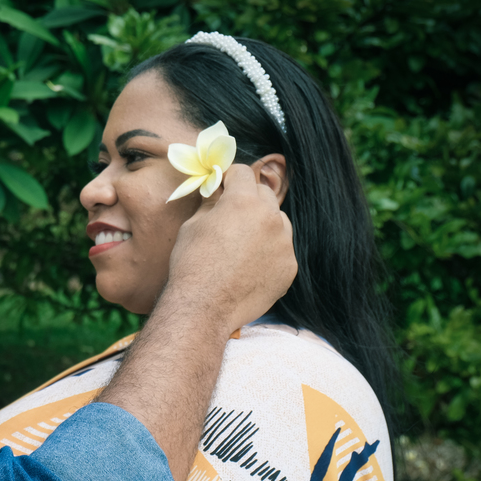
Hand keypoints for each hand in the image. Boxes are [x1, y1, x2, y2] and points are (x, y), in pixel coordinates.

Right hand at [167, 163, 296, 332]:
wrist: (203, 307)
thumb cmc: (191, 264)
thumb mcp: (192, 226)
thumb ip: (211, 203)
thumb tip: (217, 192)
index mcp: (243, 201)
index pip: (242, 172)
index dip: (230, 177)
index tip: (223, 185)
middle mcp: (270, 217)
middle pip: (264, 194)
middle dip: (248, 199)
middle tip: (230, 215)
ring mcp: (284, 244)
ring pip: (278, 221)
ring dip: (263, 225)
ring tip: (241, 245)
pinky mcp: (289, 267)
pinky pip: (281, 250)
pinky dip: (269, 253)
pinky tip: (249, 267)